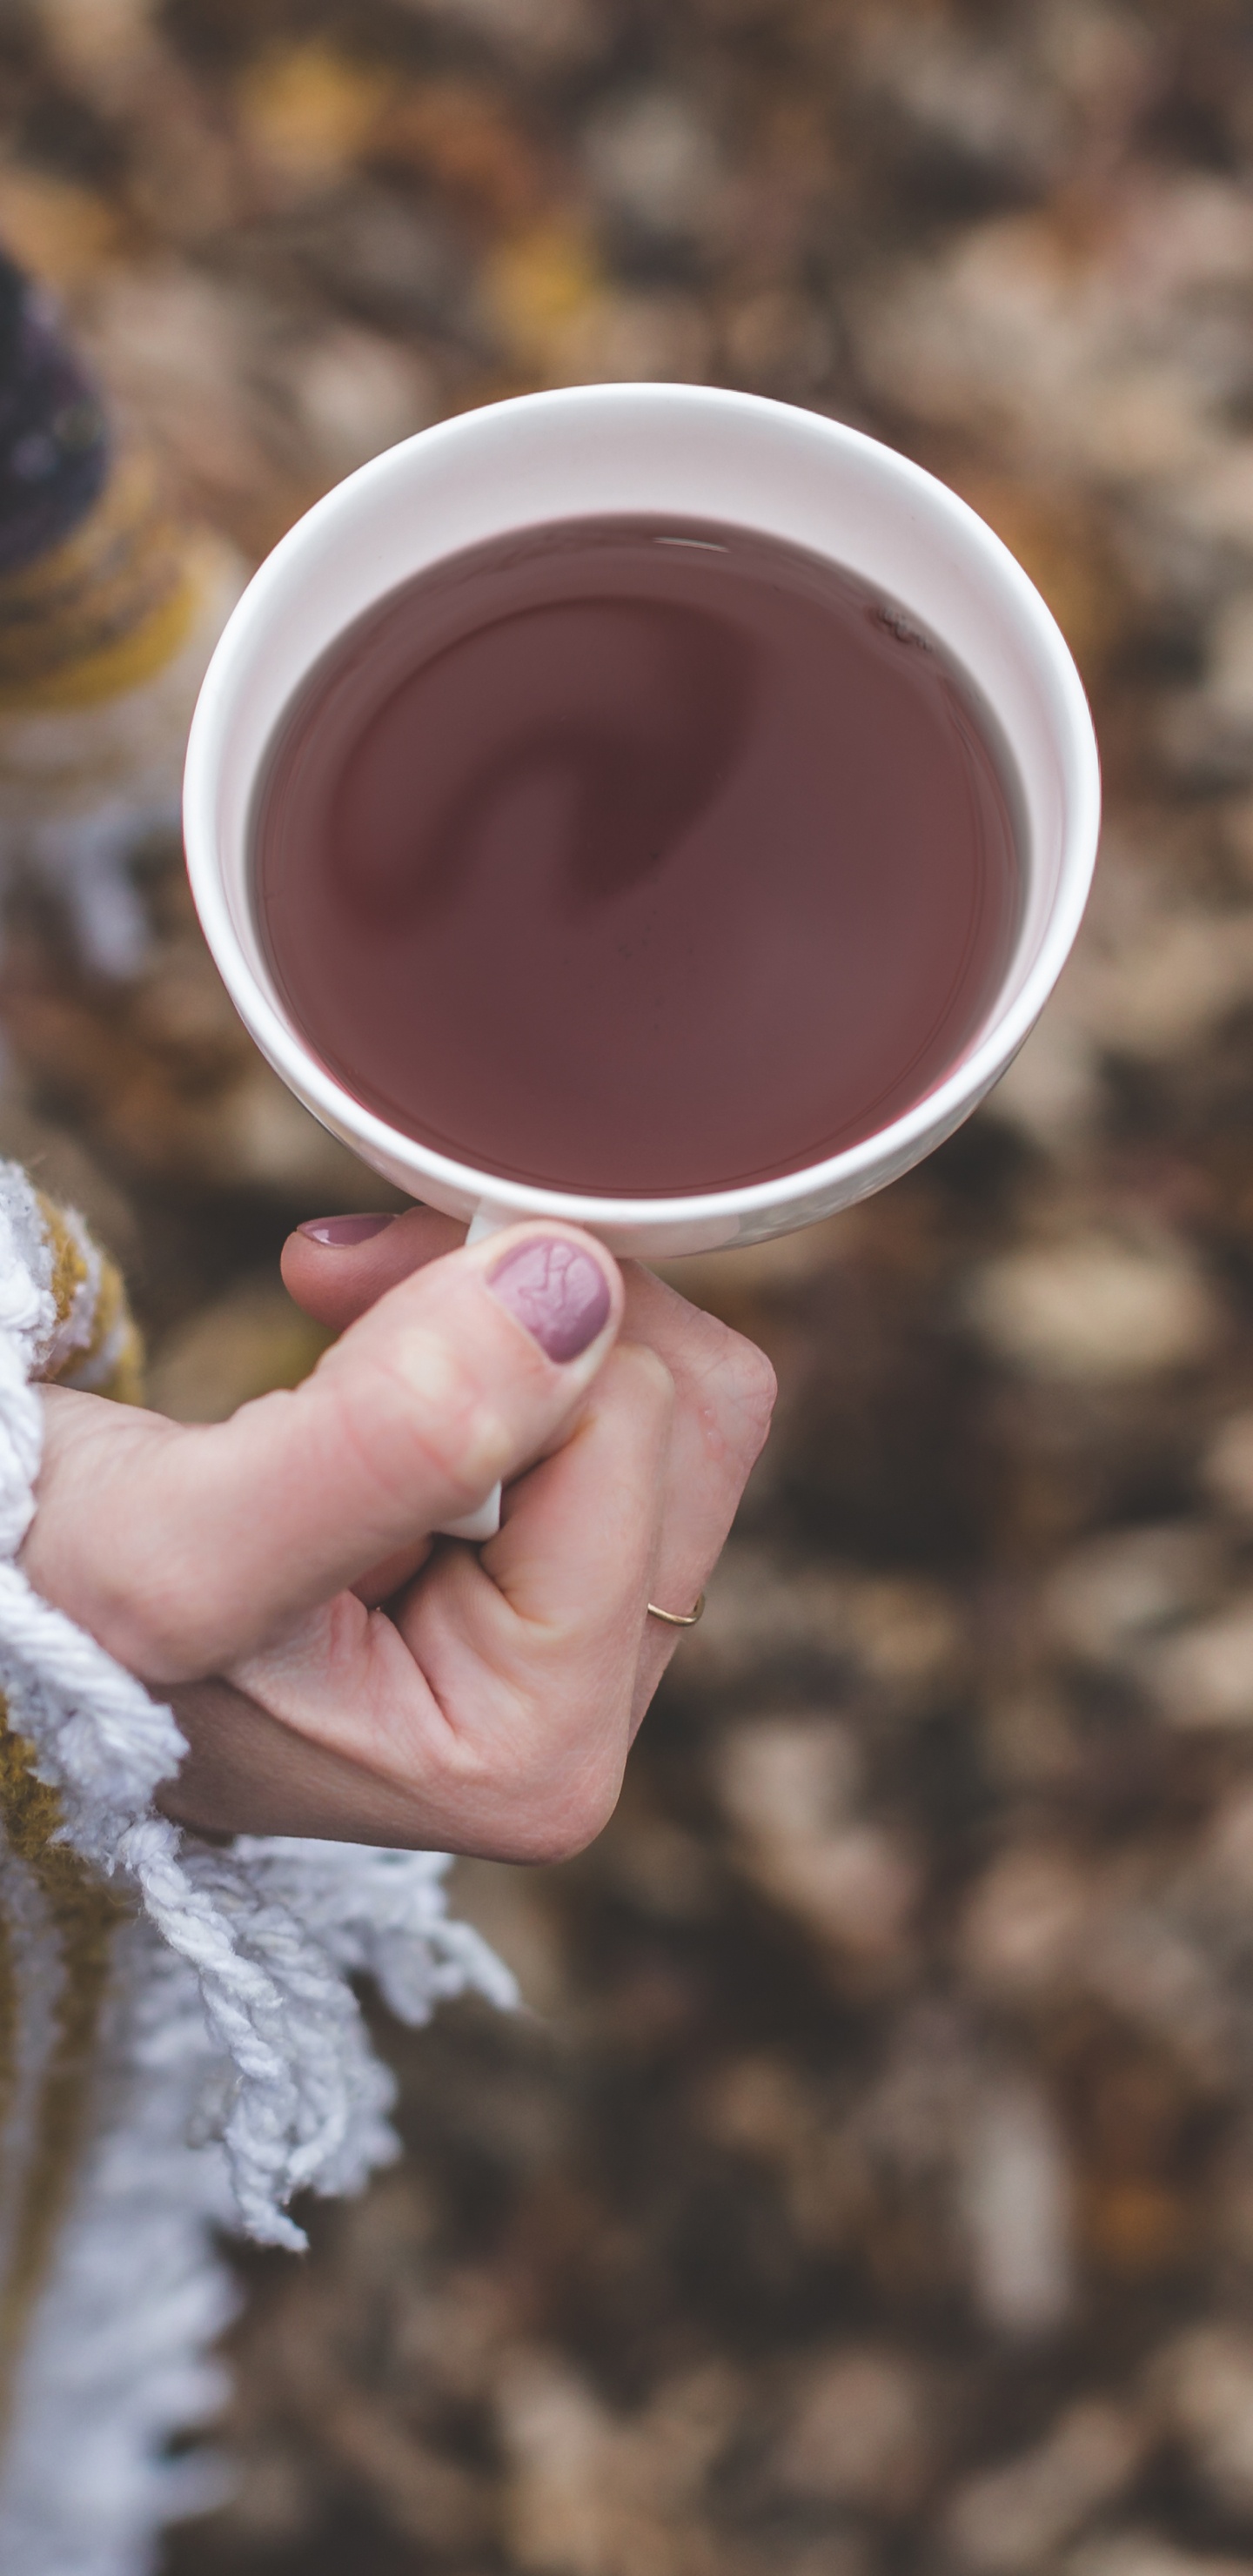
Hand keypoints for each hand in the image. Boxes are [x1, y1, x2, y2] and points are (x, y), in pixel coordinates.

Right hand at [20, 1212, 774, 1856]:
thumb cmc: (53, 1616)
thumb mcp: (182, 1549)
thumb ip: (385, 1439)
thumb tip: (578, 1287)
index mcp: (532, 1754)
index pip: (634, 1430)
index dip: (494, 1315)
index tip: (327, 1295)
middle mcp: (580, 1720)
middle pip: (687, 1414)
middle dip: (518, 1304)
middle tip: (339, 1290)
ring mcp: (567, 1653)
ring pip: (661, 1392)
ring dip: (500, 1308)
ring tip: (339, 1326)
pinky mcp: (537, 1583)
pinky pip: (608, 1397)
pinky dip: (493, 1327)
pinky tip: (365, 1349)